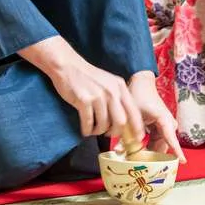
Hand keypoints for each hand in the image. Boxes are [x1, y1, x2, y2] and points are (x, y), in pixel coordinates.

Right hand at [19, 36, 139, 139]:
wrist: (67, 66)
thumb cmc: (87, 76)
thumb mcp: (108, 82)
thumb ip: (117, 97)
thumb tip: (124, 120)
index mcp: (120, 87)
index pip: (134, 111)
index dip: (137, 127)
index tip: (137, 138)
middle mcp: (112, 92)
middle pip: (120, 121)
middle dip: (115, 132)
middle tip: (109, 135)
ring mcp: (98, 96)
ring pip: (104, 124)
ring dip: (99, 131)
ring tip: (94, 130)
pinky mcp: (84, 101)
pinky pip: (89, 123)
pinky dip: (87, 130)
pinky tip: (85, 130)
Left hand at [128, 72, 186, 162]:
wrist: (142, 85)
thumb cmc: (139, 96)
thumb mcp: (131, 115)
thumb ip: (126, 134)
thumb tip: (120, 151)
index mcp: (164, 120)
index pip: (171, 139)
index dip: (177, 151)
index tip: (182, 161)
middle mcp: (169, 125)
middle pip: (163, 147)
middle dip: (153, 158)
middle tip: (140, 167)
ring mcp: (166, 128)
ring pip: (158, 147)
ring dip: (147, 153)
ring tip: (134, 159)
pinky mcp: (161, 129)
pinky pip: (155, 143)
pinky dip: (146, 147)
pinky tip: (136, 152)